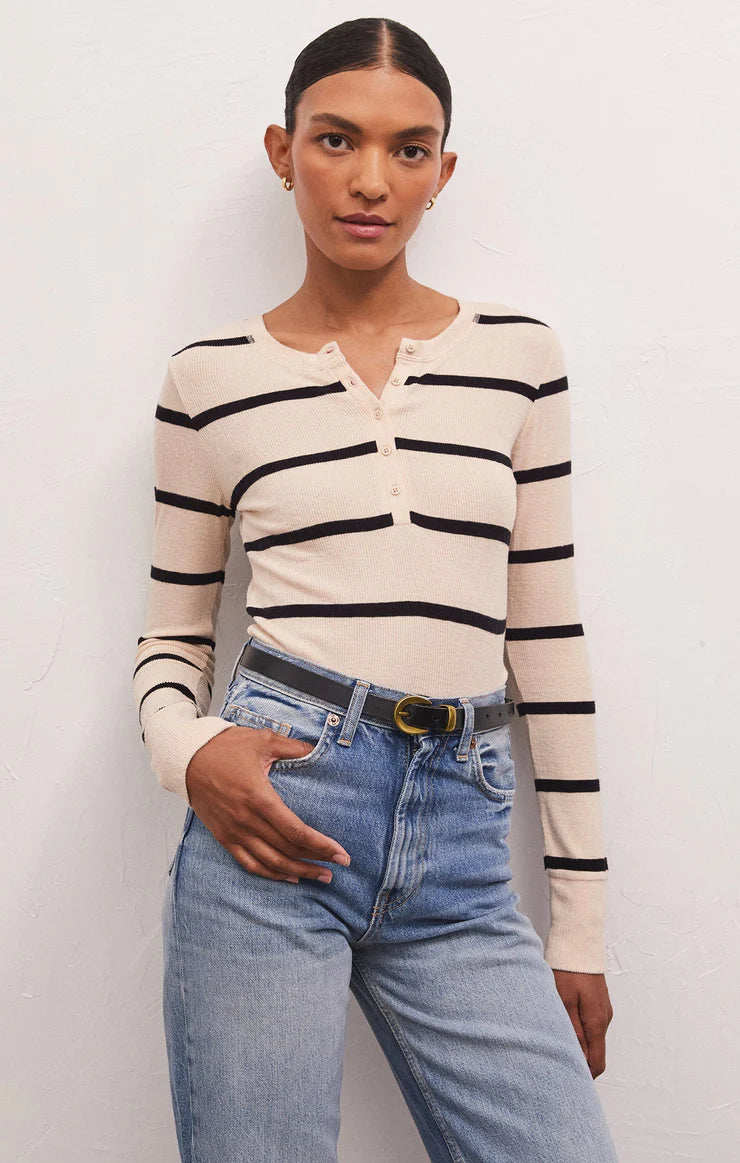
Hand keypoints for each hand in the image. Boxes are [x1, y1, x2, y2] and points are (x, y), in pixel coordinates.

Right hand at [184, 724, 350, 884]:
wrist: (186, 759)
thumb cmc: (225, 747)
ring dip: (298, 872)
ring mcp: (234, 832)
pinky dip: (270, 874)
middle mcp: (247, 820)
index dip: (321, 846)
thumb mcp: (262, 740)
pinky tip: (288, 876)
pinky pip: (250, 863)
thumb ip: (293, 748)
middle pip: (287, 850)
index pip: (296, 831)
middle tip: (338, 866)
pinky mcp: (224, 837)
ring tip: (320, 876)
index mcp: (259, 798)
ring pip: (271, 863)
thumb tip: (318, 748)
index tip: (341, 853)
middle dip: (316, 861)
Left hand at [552, 969, 613, 1077]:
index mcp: (597, 1022)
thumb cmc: (569, 969)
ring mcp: (603, 1010)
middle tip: (556, 1060)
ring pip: (593, 1038)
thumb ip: (572, 1030)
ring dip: (579, 1044)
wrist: (579, 942)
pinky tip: (564, 1022)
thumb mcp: (564, 1000)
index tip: (568, 1077)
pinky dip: (580, 1030)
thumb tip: (578, 1058)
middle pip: (595, 1052)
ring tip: (556, 1039)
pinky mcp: (598, 1002)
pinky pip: (591, 1024)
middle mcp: (604, 1019)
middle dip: (580, 1061)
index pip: (597, 1063)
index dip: (585, 1075)